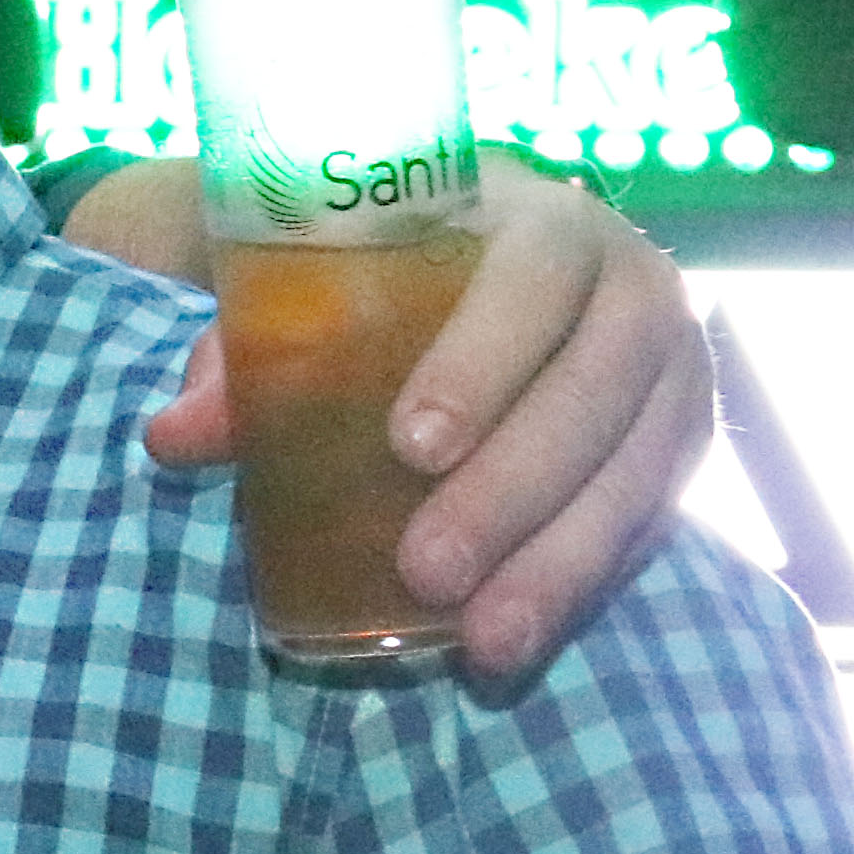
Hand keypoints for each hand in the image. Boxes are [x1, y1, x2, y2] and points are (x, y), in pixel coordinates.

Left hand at [128, 167, 708, 680]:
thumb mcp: (306, 275)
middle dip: (514, 488)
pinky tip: (519, 639)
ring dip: (560, 561)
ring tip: (485, 639)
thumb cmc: (375, 262)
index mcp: (539, 214)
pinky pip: (652, 515)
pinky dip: (586, 581)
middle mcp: (633, 279)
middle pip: (594, 387)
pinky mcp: (679, 439)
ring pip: (638, 466)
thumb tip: (175, 436)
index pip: (533, 273)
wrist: (466, 260)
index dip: (482, 359)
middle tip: (427, 569)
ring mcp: (671, 365)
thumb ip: (243, 347)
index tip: (411, 447)